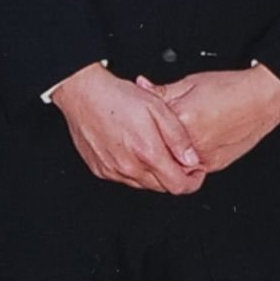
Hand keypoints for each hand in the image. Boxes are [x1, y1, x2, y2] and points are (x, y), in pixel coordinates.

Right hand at [50, 63, 205, 192]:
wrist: (83, 93)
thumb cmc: (118, 97)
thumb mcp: (159, 109)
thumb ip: (178, 138)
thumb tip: (191, 160)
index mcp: (147, 153)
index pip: (178, 185)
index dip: (193, 182)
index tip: (196, 172)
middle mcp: (129, 167)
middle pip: (162, 187)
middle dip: (174, 176)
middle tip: (177, 158)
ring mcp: (112, 170)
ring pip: (143, 184)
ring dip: (154, 173)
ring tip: (153, 149)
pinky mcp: (100, 170)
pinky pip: (124, 178)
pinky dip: (134, 169)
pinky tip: (133, 150)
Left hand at [138, 66, 279, 173]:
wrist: (262, 99)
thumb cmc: (231, 89)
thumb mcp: (190, 83)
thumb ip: (162, 90)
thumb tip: (141, 86)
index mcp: (181, 119)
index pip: (148, 128)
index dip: (142, 124)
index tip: (139, 122)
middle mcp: (191, 143)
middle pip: (159, 150)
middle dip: (153, 144)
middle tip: (150, 136)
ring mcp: (204, 157)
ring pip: (174, 165)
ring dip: (168, 156)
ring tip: (168, 143)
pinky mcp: (215, 165)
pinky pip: (192, 169)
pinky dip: (185, 161)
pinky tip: (187, 147)